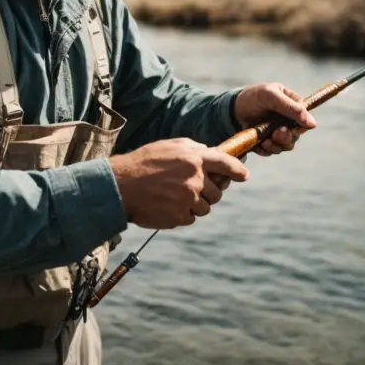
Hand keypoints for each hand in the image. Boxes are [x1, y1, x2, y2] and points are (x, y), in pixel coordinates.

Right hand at [109, 138, 248, 229]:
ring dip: (194, 204)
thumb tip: (210, 153)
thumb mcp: (169, 146)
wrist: (121, 185)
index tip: (244, 176)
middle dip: (207, 192)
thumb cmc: (143, 163)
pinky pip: (190, 218)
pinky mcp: (180, 216)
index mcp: (193, 158)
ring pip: (205, 208)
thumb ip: (193, 149)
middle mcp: (194, 179)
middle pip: (217, 192)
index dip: (237, 170)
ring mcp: (188, 199)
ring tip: (173, 196)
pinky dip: (182, 214)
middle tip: (189, 188)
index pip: (224, 163)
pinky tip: (166, 205)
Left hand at [233, 82, 316, 156]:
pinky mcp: (266, 141)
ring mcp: (276, 131)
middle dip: (286, 137)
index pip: (304, 120)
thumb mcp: (271, 96)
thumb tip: (312, 124)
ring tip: (266, 140)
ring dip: (276, 145)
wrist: (231, 109)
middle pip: (295, 135)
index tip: (292, 129)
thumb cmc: (252, 97)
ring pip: (285, 146)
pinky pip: (271, 151)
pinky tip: (258, 143)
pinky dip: (266, 149)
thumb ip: (291, 108)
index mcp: (291, 105)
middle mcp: (286, 120)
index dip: (301, 127)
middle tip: (276, 133)